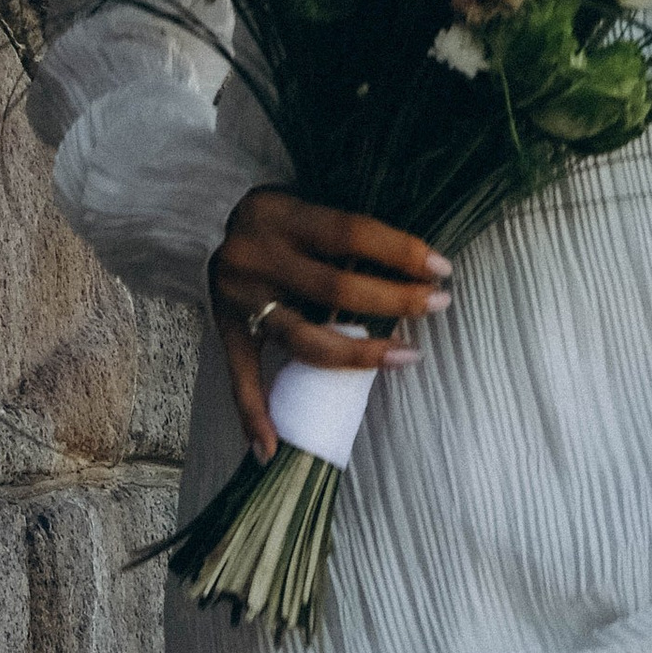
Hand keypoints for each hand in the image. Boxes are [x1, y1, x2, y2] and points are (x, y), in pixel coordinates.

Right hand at [208, 188, 449, 459]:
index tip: (441, 268)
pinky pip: (241, 378)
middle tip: (438, 304)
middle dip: (395, 299)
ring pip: (303, 339)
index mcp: (279, 214)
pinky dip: (254, 415)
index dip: (400, 250)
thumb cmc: (282, 217)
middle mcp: (256, 256)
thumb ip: (347, 233)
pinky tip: (271, 448)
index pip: (350, 232)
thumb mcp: (307, 204)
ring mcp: (239, 298)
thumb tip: (418, 262)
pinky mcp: (226, 330)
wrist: (210, 224)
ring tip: (406, 356)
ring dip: (359, 355)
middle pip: (335, 288)